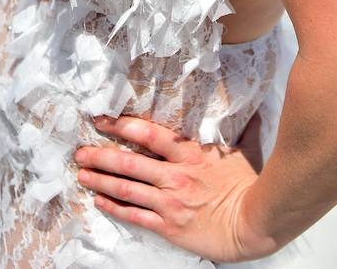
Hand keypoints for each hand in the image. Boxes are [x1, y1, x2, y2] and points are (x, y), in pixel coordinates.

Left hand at [75, 111, 276, 263]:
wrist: (254, 224)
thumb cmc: (251, 186)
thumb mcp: (247, 150)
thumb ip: (246, 129)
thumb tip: (256, 110)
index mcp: (190, 152)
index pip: (149, 134)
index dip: (122, 125)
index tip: (103, 119)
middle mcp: (175, 174)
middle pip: (129, 161)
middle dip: (101, 154)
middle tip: (80, 151)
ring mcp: (170, 201)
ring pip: (127, 187)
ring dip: (101, 179)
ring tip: (82, 173)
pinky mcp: (169, 225)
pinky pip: (135, 215)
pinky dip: (114, 207)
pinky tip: (100, 200)